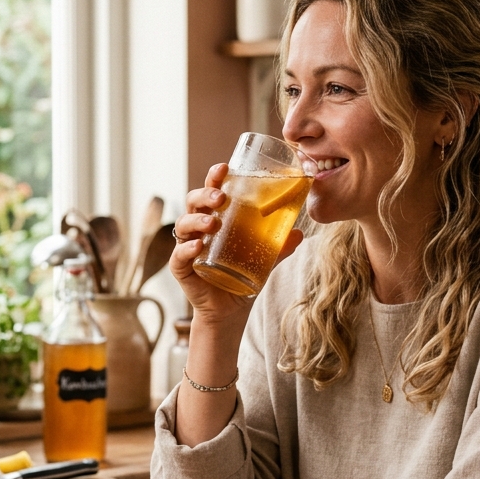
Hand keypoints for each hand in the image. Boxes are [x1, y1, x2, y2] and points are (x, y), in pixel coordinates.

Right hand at [172, 164, 303, 325]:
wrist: (230, 310)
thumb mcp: (264, 259)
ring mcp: (187, 248)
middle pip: (193, 203)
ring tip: (212, 223)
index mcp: (215, 219)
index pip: (211, 192)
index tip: (224, 167)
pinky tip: (198, 246)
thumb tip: (300, 233)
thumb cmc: (242, 277)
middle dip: (204, 196)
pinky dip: (186, 249)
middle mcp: (197, 229)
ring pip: (183, 225)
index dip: (214, 178)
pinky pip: (179, 256)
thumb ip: (279, 246)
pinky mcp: (181, 269)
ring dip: (196, 220)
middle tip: (220, 197)